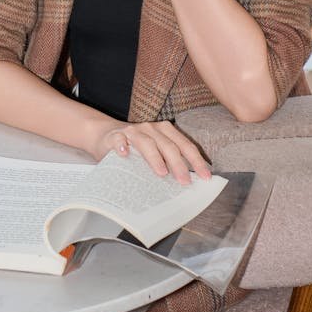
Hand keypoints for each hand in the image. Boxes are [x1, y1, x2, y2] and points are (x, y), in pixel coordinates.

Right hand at [89, 116, 210, 183]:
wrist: (105, 135)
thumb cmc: (135, 148)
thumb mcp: (155, 152)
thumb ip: (168, 161)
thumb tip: (188, 182)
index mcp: (165, 131)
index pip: (184, 145)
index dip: (196, 161)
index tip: (206, 176)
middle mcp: (150, 128)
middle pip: (168, 145)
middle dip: (179, 164)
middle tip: (185, 181)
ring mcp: (133, 132)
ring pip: (147, 143)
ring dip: (155, 158)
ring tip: (162, 172)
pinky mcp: (115, 136)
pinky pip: (119, 140)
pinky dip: (123, 146)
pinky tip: (125, 154)